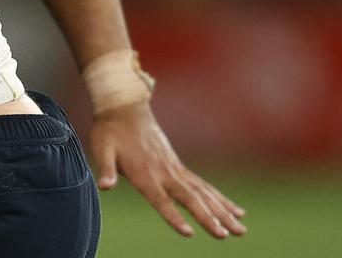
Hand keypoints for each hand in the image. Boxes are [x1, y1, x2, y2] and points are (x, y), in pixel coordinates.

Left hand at [90, 101, 245, 238]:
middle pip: (190, 198)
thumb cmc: (109, 130)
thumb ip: (105, 168)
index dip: (173, 216)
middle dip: (209, 218)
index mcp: (143, 172)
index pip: (160, 199)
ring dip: (223, 212)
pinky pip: (203, 186)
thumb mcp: (100, 148)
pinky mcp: (178, 166)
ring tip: (241, 230)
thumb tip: (104, 186)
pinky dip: (220, 199)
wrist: (125, 106)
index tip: (189, 232)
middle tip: (227, 235)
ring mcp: (174, 169)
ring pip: (203, 194)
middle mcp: (164, 172)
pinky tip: (237, 211)